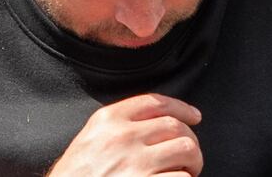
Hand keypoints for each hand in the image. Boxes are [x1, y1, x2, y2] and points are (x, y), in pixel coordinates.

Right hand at [48, 93, 202, 175]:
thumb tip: (161, 119)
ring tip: (186, 172)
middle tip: (190, 156)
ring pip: (186, 149)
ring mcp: (134, 164)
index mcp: (107, 120)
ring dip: (193, 162)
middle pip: (176, 126)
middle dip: (190, 140)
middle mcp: (121, 137)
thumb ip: (119, 124)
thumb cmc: (76, 176)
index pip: (155, 102)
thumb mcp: (91, 140)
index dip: (181, 108)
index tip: (195, 116)